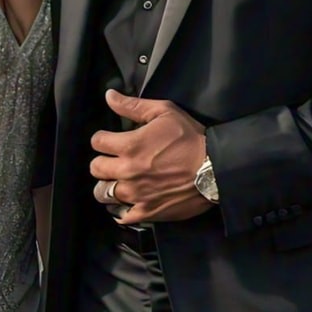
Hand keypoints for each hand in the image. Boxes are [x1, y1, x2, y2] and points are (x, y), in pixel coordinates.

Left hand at [90, 89, 211, 224]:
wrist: (215, 169)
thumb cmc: (191, 138)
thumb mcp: (164, 112)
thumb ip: (133, 106)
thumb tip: (109, 95)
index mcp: (129, 145)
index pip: (97, 142)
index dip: (102, 139)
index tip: (110, 140)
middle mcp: (127, 171)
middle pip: (95, 168)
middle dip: (102, 162)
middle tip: (114, 160)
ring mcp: (135, 194)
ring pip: (102, 193)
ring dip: (108, 186)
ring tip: (118, 182)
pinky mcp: (146, 212)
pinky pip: (121, 216)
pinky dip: (121, 210)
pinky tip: (127, 203)